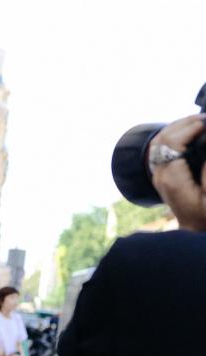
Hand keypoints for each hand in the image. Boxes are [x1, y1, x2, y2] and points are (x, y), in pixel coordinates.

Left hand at [150, 114, 205, 229]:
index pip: (172, 142)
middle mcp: (160, 174)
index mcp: (172, 178)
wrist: (193, 229)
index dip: (190, 128)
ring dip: (179, 127)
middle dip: (185, 123)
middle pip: (163, 138)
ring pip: (160, 140)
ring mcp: (158, 174)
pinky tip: (191, 131)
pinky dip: (175, 135)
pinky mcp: (162, 174)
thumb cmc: (205, 215)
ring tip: (200, 121)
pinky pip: (162, 148)